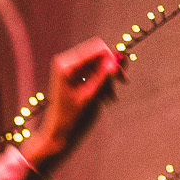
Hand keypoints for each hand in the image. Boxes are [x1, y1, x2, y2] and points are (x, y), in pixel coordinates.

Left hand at [21, 38, 126, 166]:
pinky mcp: (72, 74)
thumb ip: (105, 75)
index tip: (120, 76)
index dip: (112, 59)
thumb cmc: (70, 116)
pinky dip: (101, 81)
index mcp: (66, 64)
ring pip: (98, 63)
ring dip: (107, 77)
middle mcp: (65, 62)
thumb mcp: (90, 95)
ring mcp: (68, 67)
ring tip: (111, 96)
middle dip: (110, 68)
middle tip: (123, 82)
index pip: (97, 48)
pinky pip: (93, 71)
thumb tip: (120, 57)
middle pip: (98, 54)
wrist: (57, 131)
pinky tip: (106, 96)